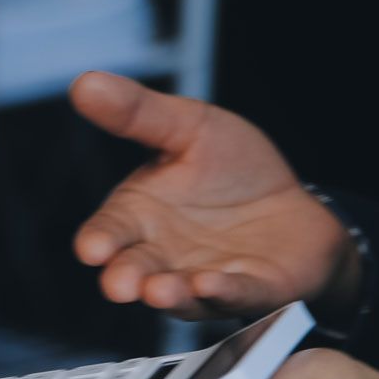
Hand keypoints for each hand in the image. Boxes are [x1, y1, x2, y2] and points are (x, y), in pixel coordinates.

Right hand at [70, 71, 361, 319]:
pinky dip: (223, 293)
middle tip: (120, 284)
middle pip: (135, 271)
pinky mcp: (251, 291)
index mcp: (139, 219)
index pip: (108, 233)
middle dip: (125, 279)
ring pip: (180, 294)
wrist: (294, 203)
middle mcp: (163, 257)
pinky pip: (236, 296)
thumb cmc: (231, 170)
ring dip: (168, 295)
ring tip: (159, 290)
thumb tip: (85, 82)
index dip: (99, 242)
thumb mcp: (189, 127)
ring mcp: (204, 278)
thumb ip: (138, 113)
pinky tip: (212, 284)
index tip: (91, 249)